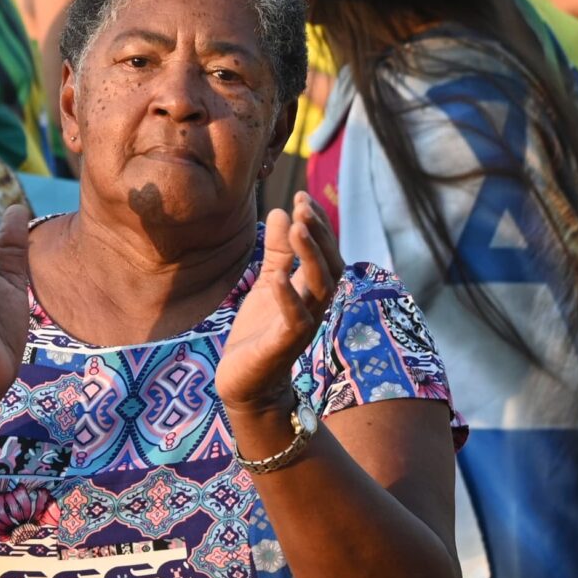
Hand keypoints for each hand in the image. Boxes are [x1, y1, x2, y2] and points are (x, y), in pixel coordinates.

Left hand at [217, 194, 335, 414]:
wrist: (245, 382)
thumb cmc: (259, 332)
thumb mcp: (268, 283)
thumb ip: (278, 252)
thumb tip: (281, 210)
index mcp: (310, 291)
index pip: (326, 252)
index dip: (318, 224)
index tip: (301, 195)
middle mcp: (314, 307)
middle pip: (332, 266)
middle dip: (321, 234)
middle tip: (303, 205)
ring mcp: (303, 326)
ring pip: (321, 288)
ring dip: (311, 256)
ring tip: (298, 226)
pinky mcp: (284, 345)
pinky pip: (295, 319)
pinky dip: (288, 296)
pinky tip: (277, 275)